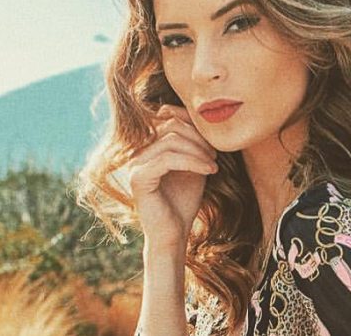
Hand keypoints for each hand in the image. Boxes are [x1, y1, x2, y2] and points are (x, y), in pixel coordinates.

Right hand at [126, 104, 216, 247]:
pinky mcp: (138, 178)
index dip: (193, 122)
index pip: (168, 116)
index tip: (213, 141)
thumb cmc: (184, 200)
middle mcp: (136, 152)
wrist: (175, 233)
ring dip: (199, 150)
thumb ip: (193, 141)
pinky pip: (168, 158)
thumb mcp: (193, 164)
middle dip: (199, 137)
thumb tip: (202, 116)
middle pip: (171, 125)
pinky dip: (193, 161)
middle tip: (215, 155)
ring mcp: (134, 164)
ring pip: (171, 139)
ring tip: (214, 164)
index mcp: (147, 145)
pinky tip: (210, 170)